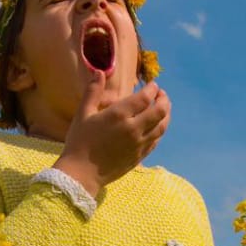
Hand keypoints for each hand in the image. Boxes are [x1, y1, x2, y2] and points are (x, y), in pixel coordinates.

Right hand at [53, 73, 170, 199]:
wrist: (81, 173)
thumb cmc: (79, 142)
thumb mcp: (83, 114)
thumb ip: (93, 91)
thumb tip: (99, 72)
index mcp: (119, 115)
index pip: (145, 97)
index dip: (152, 88)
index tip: (153, 84)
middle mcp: (133, 128)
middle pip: (160, 111)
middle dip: (164, 99)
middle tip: (162, 94)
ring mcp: (139, 144)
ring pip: (162, 126)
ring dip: (166, 114)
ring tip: (164, 108)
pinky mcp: (140, 156)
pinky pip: (156, 140)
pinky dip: (160, 129)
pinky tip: (156, 126)